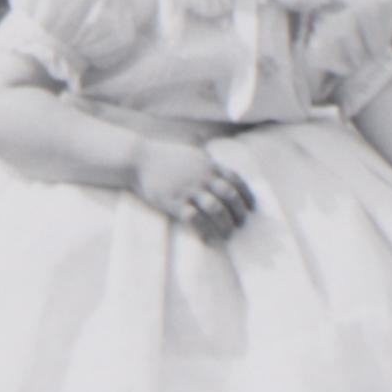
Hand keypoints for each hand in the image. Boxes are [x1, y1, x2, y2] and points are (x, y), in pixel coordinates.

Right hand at [130, 142, 250, 241]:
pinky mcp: (174, 201)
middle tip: (241, 224)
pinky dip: (204, 230)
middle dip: (239, 212)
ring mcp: (188, 189)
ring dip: (226, 224)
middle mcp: (202, 177)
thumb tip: (219, 168)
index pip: (236, 179)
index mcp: (208, 165)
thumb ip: (206, 161)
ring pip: (216, 209)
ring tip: (228, 234)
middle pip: (230, 196)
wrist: (139, 159)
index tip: (251, 207)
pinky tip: (208, 239)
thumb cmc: (164, 156)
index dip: (247, 195)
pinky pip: (194, 218)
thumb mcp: (191, 152)